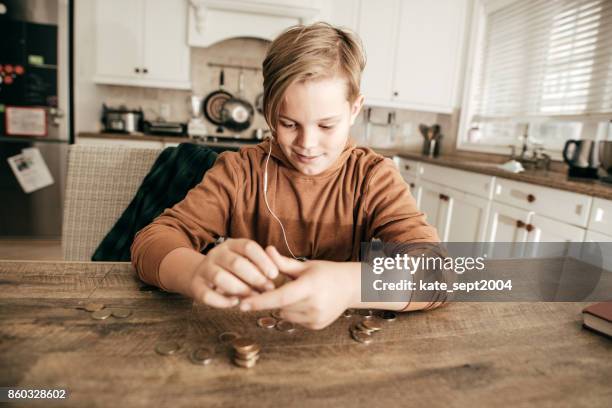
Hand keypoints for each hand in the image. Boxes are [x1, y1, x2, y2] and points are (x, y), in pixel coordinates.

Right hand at [188, 238, 278, 307]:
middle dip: (254, 277)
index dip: (263, 260)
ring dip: (239, 289)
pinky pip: (207, 295)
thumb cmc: (233, 270)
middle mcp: (217, 254)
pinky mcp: (196, 286)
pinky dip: (222, 301)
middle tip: (268, 289)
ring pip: (220, 278)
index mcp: (232, 245)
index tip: (274, 274)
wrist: (200, 275)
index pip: (248, 247)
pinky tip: (234, 303)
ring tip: (253, 297)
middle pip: (236, 263)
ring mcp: (204, 269)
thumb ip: (260, 266)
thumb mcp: (246, 261)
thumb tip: (277, 275)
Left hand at [239, 246, 360, 329]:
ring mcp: (316, 318)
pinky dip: (294, 312)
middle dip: (274, 298)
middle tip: (282, 286)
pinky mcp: (316, 326)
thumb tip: (265, 250)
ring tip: (299, 293)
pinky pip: (294, 320)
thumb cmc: (327, 272)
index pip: (280, 297)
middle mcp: (314, 305)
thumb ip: (283, 262)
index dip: (259, 301)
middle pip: (280, 306)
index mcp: (310, 287)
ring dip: (284, 306)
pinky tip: (306, 302)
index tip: (242, 304)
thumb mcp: (306, 265)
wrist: (352, 287)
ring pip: (285, 315)